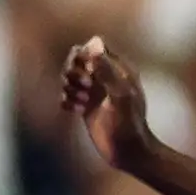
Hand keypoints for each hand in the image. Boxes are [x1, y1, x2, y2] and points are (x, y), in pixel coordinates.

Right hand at [61, 36, 153, 169]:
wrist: (128, 152)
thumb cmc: (129, 124)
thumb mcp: (119, 94)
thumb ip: (107, 69)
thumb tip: (94, 42)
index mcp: (119, 69)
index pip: (93, 47)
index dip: (83, 55)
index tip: (88, 71)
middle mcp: (105, 77)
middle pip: (75, 60)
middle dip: (73, 72)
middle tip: (86, 89)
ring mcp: (94, 92)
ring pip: (68, 77)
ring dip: (69, 88)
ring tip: (82, 103)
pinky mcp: (85, 106)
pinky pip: (65, 95)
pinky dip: (66, 101)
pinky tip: (75, 111)